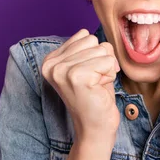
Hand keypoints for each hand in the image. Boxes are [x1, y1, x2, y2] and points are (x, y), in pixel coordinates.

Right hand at [41, 29, 120, 143]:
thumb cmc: (95, 95)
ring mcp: (62, 70)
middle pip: (94, 40)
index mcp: (50, 59)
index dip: (95, 54)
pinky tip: (99, 89)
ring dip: (106, 69)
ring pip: (102, 50)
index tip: (88, 75)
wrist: (95, 127)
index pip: (84, 35)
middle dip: (102, 61)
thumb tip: (89, 32)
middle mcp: (51, 64)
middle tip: (94, 82)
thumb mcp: (86, 65)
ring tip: (96, 86)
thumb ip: (85, 47)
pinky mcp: (76, 77)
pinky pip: (107, 62)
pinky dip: (109, 75)